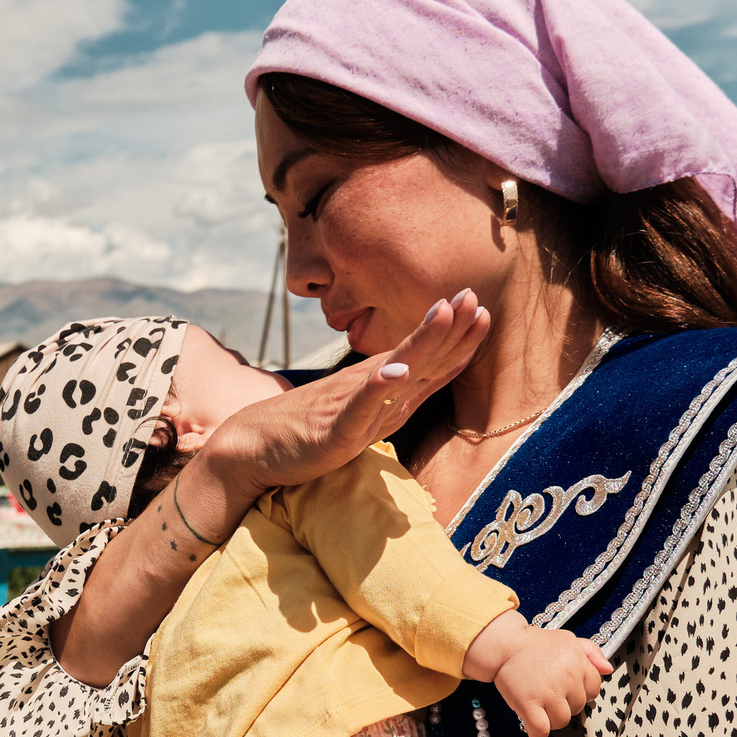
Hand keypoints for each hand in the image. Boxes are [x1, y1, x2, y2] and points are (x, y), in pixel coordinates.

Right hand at [202, 290, 489, 495]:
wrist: (255, 445)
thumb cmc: (312, 427)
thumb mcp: (365, 412)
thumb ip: (394, 397)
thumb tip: (426, 380)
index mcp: (382, 386)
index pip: (427, 359)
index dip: (455, 336)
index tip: (481, 307)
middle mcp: (371, 387)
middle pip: (418, 355)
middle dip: (448, 325)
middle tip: (471, 291)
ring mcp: (352, 405)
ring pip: (393, 370)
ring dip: (420, 341)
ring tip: (444, 312)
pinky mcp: (335, 430)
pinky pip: (358, 407)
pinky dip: (377, 388)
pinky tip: (395, 372)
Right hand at [463, 612, 612, 736]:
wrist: (505, 645)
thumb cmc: (536, 644)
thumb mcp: (569, 640)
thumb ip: (592, 652)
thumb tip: (607, 669)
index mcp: (578, 663)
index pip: (593, 689)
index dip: (580, 691)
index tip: (567, 689)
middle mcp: (567, 678)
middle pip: (577, 707)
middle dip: (565, 704)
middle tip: (549, 693)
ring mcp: (548, 693)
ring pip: (562, 721)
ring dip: (551, 718)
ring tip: (540, 706)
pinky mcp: (529, 704)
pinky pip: (541, 730)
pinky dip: (538, 732)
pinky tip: (533, 724)